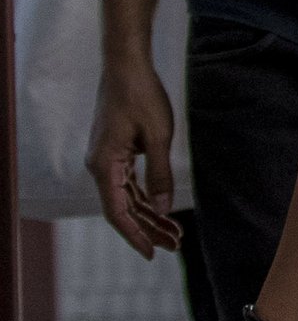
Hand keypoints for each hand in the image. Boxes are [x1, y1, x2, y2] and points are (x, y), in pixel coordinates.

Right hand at [90, 66, 180, 258]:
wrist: (126, 67)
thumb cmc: (142, 97)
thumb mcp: (159, 136)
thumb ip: (159, 174)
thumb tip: (163, 209)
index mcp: (105, 165)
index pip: (117, 212)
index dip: (135, 235)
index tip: (152, 253)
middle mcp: (100, 166)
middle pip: (123, 208)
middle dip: (148, 228)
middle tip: (174, 246)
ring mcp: (106, 160)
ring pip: (126, 197)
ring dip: (149, 215)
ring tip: (174, 233)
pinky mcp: (114, 152)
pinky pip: (128, 183)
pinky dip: (145, 196)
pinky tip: (161, 209)